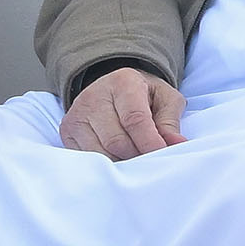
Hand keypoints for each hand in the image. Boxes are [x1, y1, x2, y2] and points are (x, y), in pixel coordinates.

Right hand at [64, 67, 185, 160]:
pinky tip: (118, 158)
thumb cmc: (145, 96)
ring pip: (101, 152)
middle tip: (151, 160)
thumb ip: (170, 121)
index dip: (150, 143)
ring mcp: (77, 114)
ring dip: (122, 162)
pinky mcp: (68, 130)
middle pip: (117, 141)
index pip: (135, 119)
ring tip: (135, 158)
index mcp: (123, 82)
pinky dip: (106, 163)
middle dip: (137, 155)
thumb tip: (176, 143)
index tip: (162, 156)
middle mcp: (94, 96)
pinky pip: (87, 156)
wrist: (113, 88)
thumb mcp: (166, 99)